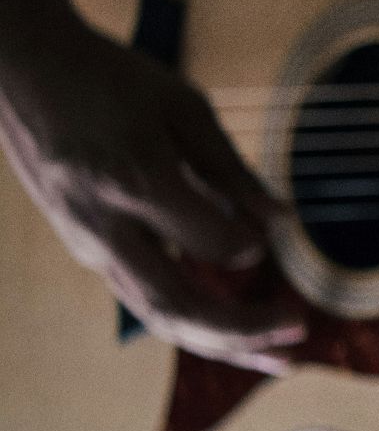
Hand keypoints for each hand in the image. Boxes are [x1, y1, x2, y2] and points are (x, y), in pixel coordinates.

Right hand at [0, 4, 304, 372]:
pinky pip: (144, 298)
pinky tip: (236, 331)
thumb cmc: (111, 80)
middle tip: (300, 335)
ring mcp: (90, 244)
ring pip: (157, 314)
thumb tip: (282, 222)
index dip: (248, 246)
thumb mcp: (182, 107)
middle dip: (241, 332)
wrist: (24, 71)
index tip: (277, 234)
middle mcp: (106, 227)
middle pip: (176, 305)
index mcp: (134, 182)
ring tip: (280, 358)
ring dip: (222, 343)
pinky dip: (194, 321)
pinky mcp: (88, 249)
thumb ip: (231, 169)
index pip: (207, 241)